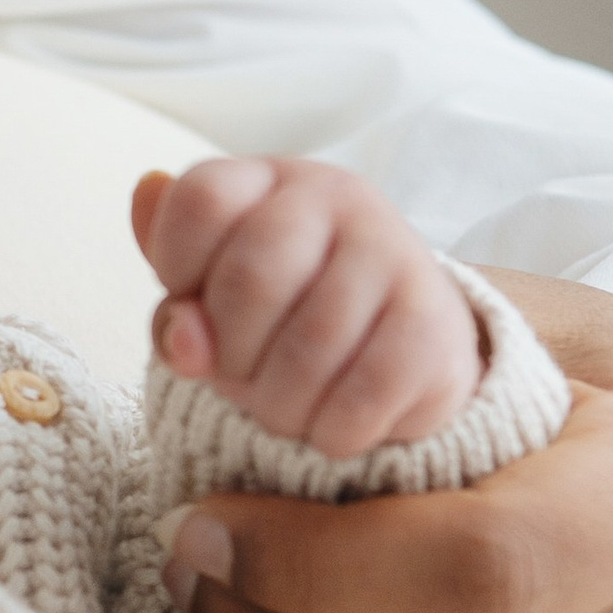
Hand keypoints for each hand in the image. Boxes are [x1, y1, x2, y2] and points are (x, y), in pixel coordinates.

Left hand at [134, 158, 479, 454]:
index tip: (194, 309)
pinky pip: (362, 396)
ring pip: (308, 349)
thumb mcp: (214, 298)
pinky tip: (329, 427)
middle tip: (240, 379)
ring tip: (281, 410)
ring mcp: (394, 253)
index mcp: (269, 181)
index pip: (201, 202)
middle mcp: (338, 198)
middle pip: (251, 279)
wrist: (404, 341)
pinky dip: (330, 432)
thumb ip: (177, 312)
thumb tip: (182, 341)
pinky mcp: (435, 324)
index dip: (177, 270)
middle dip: (230, 355)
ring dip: (278, 406)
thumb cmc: (283, 317)